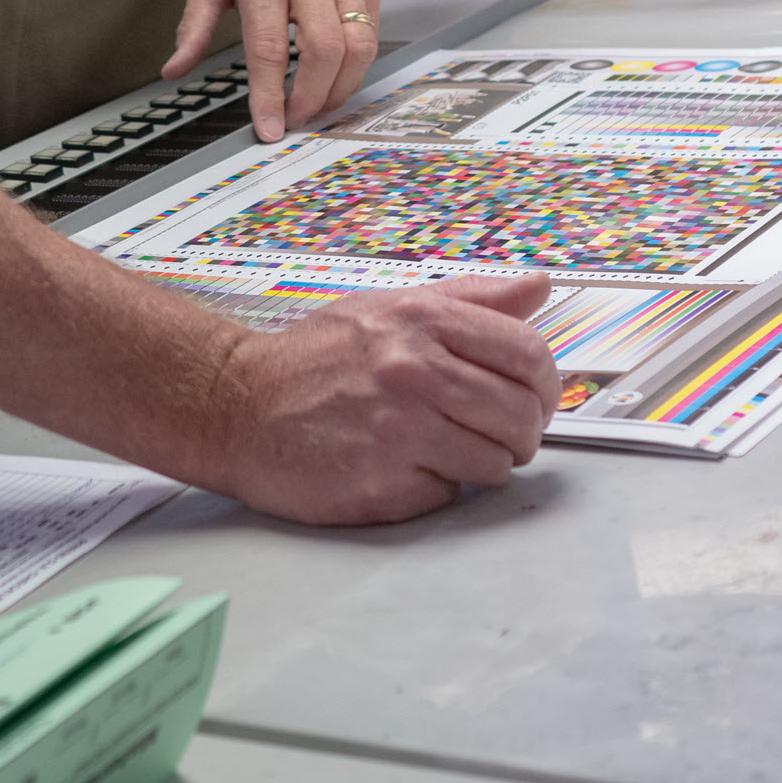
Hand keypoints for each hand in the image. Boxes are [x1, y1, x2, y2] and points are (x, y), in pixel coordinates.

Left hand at [167, 0, 381, 140]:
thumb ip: (193, 25)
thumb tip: (174, 68)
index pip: (268, 48)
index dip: (269, 95)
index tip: (269, 127)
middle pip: (321, 53)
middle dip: (311, 99)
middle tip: (296, 119)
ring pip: (357, 47)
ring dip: (340, 89)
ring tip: (319, 106)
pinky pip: (371, 33)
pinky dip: (356, 66)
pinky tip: (337, 77)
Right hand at [210, 274, 560, 525]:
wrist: (237, 406)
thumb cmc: (315, 359)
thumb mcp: (389, 307)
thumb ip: (470, 298)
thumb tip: (539, 287)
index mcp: (422, 321)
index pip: (529, 356)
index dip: (545, 385)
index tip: (532, 397)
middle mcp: (414, 371)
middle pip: (523, 416)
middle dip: (520, 432)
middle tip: (493, 433)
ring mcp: (400, 432)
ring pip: (496, 463)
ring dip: (482, 462)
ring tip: (443, 448)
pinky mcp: (384, 486)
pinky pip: (451, 495)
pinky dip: (437, 487)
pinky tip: (404, 466)